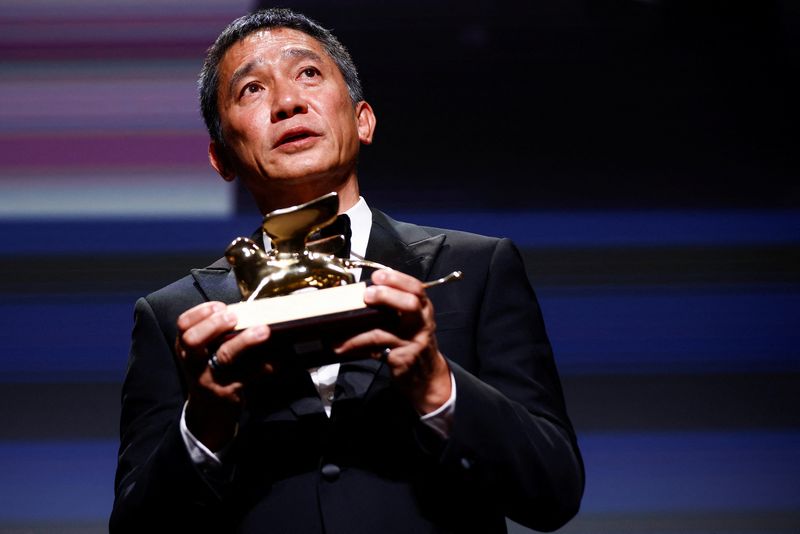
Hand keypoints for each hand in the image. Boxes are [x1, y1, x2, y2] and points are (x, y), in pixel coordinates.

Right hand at [175, 301, 271, 448]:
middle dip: (215, 324)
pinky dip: (266, 365)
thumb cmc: (210, 372)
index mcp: (185, 348)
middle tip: (234, 316)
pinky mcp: (228, 392)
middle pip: (194, 339)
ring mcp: (210, 379)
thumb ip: (214, 334)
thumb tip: (246, 310)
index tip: (220, 306)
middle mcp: (193, 363)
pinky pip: (250, 375)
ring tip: (264, 330)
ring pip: (224, 356)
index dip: (200, 312)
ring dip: (245, 341)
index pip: (183, 325)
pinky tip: (277, 358)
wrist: (208, 414)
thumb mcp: (202, 354)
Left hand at [334, 269, 451, 413]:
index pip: (416, 288)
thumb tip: (359, 295)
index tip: (377, 276)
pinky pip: (375, 350)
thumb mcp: (410, 322)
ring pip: (385, 331)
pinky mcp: (403, 358)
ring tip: (339, 328)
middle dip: (387, 295)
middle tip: (367, 295)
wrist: (427, 377)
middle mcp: (422, 322)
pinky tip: (341, 347)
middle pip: (410, 304)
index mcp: (423, 308)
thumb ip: (393, 307)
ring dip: (359, 329)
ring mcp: (413, 341)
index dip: (397, 279)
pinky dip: (356, 346)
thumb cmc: (411, 342)